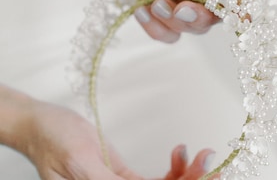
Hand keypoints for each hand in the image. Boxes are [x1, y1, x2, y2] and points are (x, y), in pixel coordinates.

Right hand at [14, 98, 212, 179]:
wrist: (44, 123)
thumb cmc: (54, 139)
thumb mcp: (80, 162)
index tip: (207, 176)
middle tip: (210, 161)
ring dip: (185, 173)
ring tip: (200, 153)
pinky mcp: (122, 175)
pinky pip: (154, 179)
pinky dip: (172, 167)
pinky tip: (179, 152)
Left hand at [78, 0, 224, 42]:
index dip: (237, 5)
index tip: (237, 13)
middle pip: (209, 17)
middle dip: (198, 19)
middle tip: (182, 9)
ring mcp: (169, 0)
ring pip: (185, 29)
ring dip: (174, 24)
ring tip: (155, 4)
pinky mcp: (148, 9)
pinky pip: (159, 32)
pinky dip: (153, 28)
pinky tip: (140, 10)